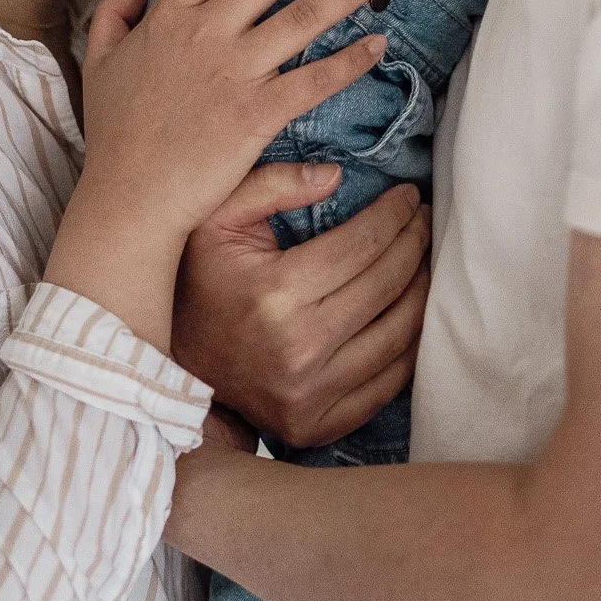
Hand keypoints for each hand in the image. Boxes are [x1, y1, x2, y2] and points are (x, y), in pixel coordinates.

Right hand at [43, 0, 393, 350]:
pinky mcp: (255, 114)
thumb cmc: (115, 136)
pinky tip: (379, 46)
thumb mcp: (101, 61)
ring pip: (300, 17)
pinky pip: (314, 81)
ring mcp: (232, 72)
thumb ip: (114, 12)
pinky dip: (350, 62)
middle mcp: (204, 33)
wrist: (128, 198)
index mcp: (168, 17)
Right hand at [174, 165, 430, 447]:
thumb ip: (271, 184)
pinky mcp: (320, 426)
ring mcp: (312, 395)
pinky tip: (411, 310)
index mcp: (275, 295)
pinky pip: (390, 381)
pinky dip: (410, 342)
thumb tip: (337, 175)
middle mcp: (299, 349)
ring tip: (423, 258)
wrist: (177, 371)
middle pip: (387, 285)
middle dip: (415, 242)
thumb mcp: (215, 219)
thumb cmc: (198, 284)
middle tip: (424, 218)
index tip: (409, 195)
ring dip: (422, 289)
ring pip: (399, 333)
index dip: (394, 214)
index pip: (361, 245)